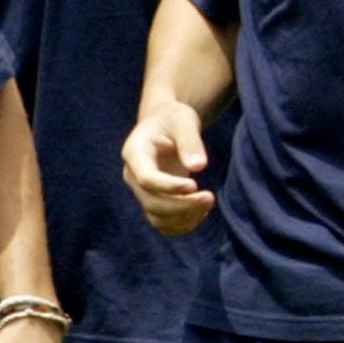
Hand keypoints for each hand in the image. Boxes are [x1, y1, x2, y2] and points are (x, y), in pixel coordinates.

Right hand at [121, 102, 214, 234]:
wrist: (164, 123)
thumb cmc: (174, 118)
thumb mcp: (184, 120)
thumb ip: (190, 141)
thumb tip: (199, 166)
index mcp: (135, 152)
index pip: (147, 179)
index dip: (169, 186)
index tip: (195, 185)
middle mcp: (133, 175)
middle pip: (151, 202)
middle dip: (181, 205)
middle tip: (210, 198)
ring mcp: (141, 190)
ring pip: (156, 216)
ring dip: (183, 217)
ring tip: (209, 203)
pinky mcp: (153, 199)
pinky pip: (162, 221)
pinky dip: (181, 224)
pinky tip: (201, 213)